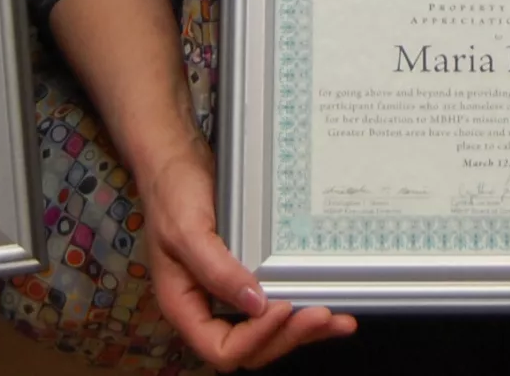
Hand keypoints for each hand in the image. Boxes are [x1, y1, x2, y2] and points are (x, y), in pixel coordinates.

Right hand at [140, 136, 355, 369]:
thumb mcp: (187, 231)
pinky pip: (273, 305)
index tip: (280, 308)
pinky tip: (329, 308)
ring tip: (337, 321)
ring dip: (302, 331)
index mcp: (184, 305)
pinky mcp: (247, 279)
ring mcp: (228, 296)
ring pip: (268, 332)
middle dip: (287, 336)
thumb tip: (254, 304)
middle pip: (251, 347)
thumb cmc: (172, 194)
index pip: (221, 348)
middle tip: (321, 315)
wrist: (176, 161)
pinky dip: (300, 310)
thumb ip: (216, 270)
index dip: (254, 337)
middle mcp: (207, 308)